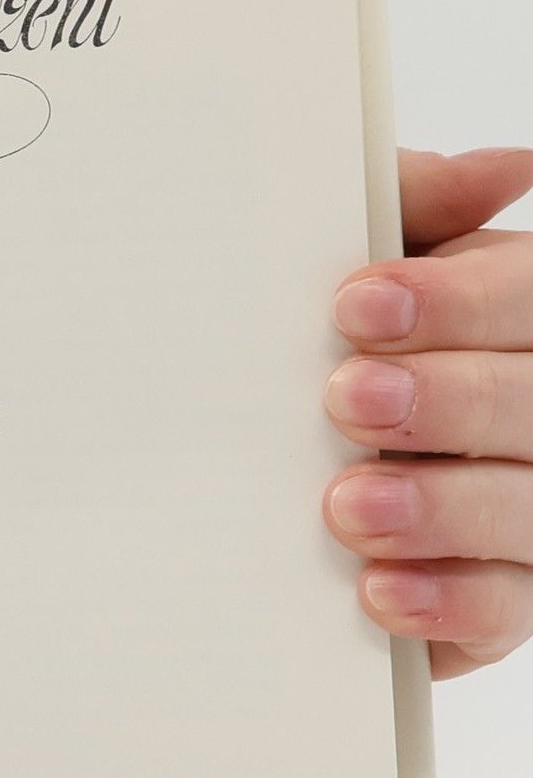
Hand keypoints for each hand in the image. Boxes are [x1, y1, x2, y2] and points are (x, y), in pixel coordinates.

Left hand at [326, 146, 532, 677]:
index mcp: (519, 317)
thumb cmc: (334, 348)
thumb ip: (414, 214)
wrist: (270, 472)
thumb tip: (500, 169)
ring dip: (441, 506)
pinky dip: (446, 602)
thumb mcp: (366, 270)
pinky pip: (509, 608)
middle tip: (348, 399)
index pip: (530, 297)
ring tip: (349, 504)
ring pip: (528, 506)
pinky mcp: (506, 597)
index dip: (456, 301)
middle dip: (447, 399)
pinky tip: (378, 590)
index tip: (355, 305)